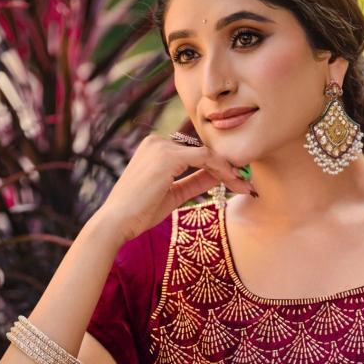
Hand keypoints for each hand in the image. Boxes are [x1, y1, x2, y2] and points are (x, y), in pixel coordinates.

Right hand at [98, 133, 254, 243]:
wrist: (117, 221)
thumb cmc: (140, 212)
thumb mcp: (174, 194)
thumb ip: (195, 182)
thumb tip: (219, 176)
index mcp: (155, 148)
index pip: (194, 153)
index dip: (218, 166)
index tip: (236, 180)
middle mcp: (157, 141)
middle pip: (203, 151)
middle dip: (227, 167)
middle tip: (246, 183)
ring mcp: (161, 146)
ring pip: (207, 154)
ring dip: (229, 170)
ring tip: (244, 185)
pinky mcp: (168, 157)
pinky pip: (204, 159)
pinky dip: (222, 170)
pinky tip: (234, 182)